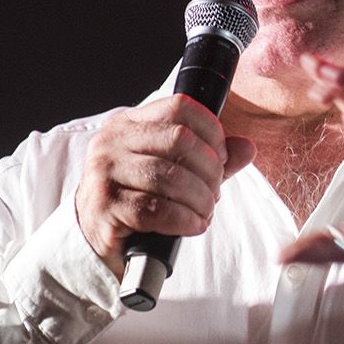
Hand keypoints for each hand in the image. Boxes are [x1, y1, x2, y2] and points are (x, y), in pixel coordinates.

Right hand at [75, 95, 255, 274]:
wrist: (95, 236)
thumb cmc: (137, 199)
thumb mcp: (174, 171)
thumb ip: (210, 158)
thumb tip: (247, 148)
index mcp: (130, 123)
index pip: (180, 107)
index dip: (211, 131)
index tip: (220, 157)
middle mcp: (113, 140)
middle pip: (180, 140)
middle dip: (209, 170)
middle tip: (213, 192)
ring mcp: (104, 171)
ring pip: (170, 177)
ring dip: (200, 199)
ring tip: (204, 211)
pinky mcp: (104, 205)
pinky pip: (156, 209)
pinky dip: (184, 219)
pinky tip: (193, 225)